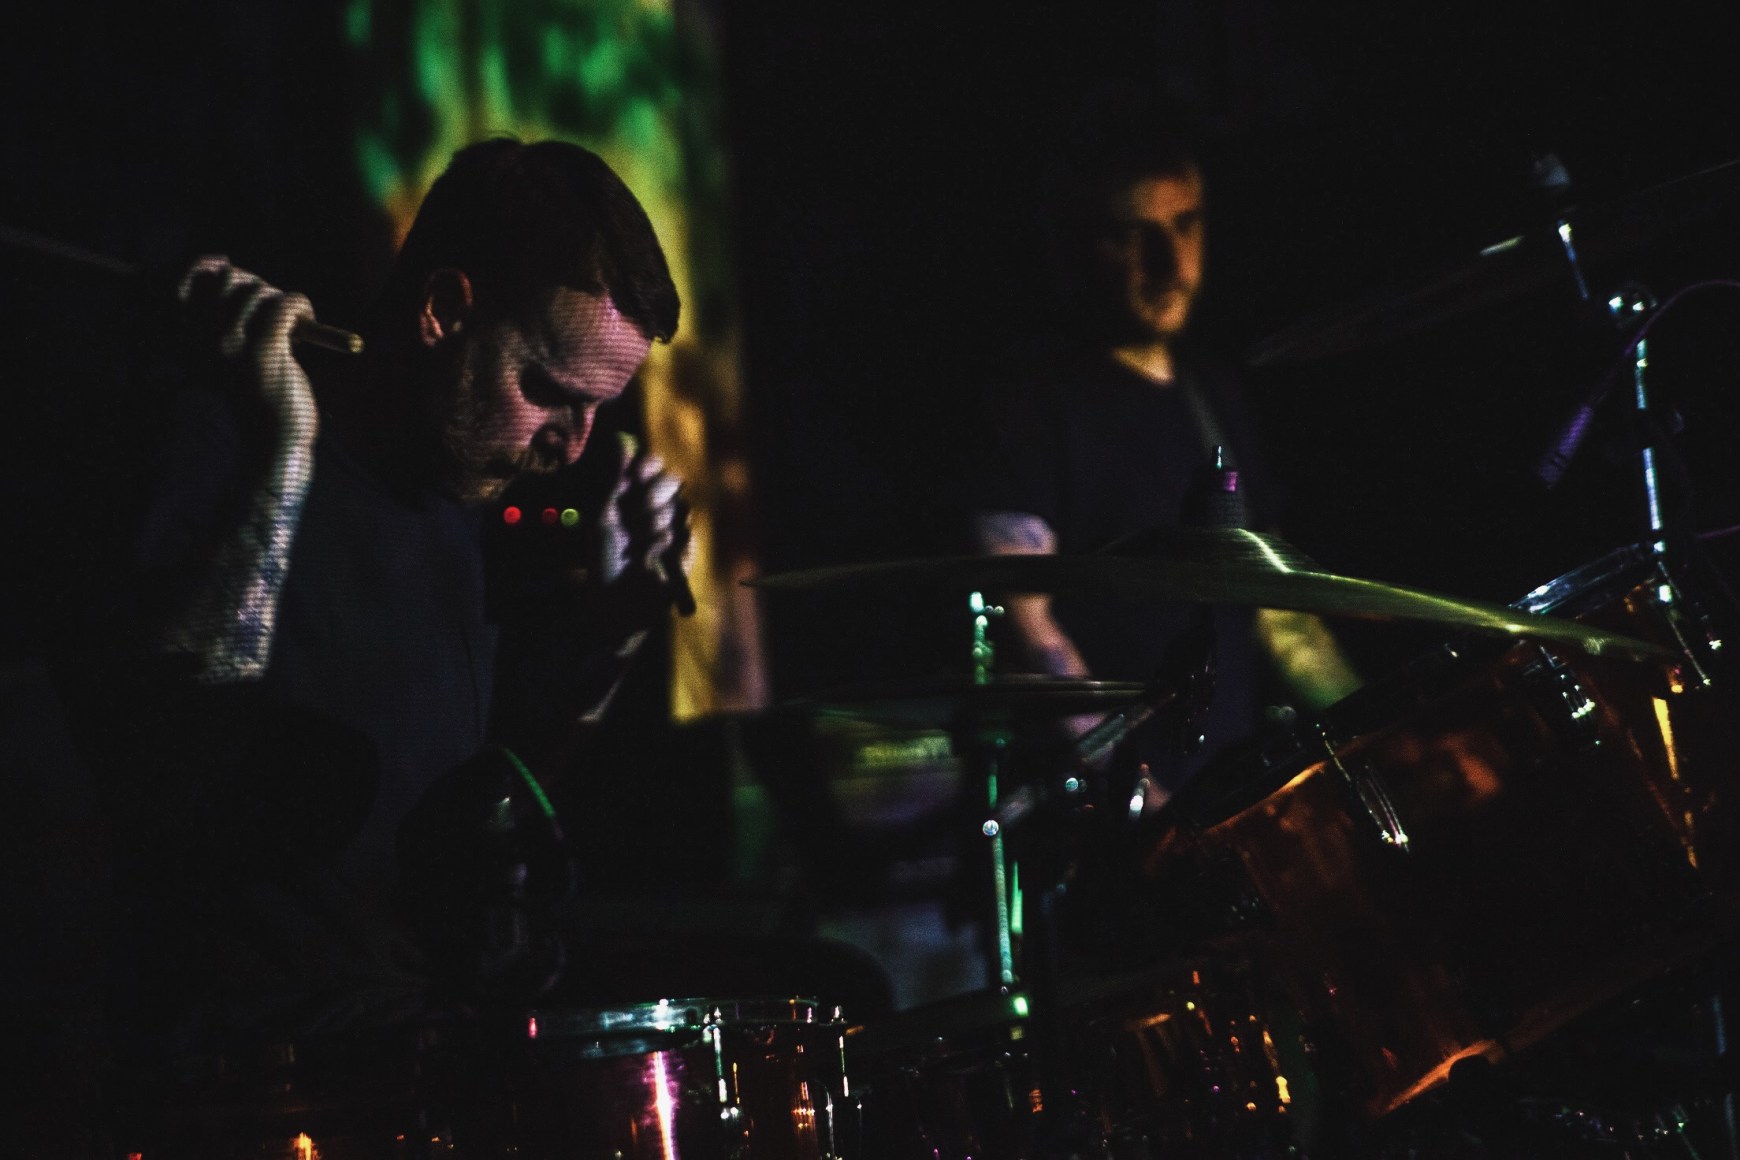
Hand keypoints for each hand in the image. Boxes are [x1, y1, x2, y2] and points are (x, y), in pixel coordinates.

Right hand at [177, 255, 318, 447]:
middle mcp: (205, 342)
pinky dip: (301, 304)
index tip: (223, 262)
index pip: (182, 286)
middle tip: (275, 308)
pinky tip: (310, 319)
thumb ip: (226, 320)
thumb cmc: (260, 398)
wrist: (276, 441)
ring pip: (260, 291)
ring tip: (294, 323)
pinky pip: (285, 303)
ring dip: (282, 299)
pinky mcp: (265, 350)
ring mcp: (233, 346)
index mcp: (189, 345)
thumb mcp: (231, 359)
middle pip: (228, 281)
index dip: (202, 267)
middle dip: (256, 285)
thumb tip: (227, 269)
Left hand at [598, 432, 693, 613]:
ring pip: (678, 506)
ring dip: (652, 525)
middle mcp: (659, 505)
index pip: (654, 464)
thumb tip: (619, 439)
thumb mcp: (603, 516)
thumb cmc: (603, 558)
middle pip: (672, 479)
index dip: (648, 465)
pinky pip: (685, 530)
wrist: (615, 600)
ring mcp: (676, 525)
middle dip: (652, 495)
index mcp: (637, 493)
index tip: (635, 475)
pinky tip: (649, 555)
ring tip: (636, 545)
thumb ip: (613, 479)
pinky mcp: (687, 547)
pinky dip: (663, 542)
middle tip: (632, 515)